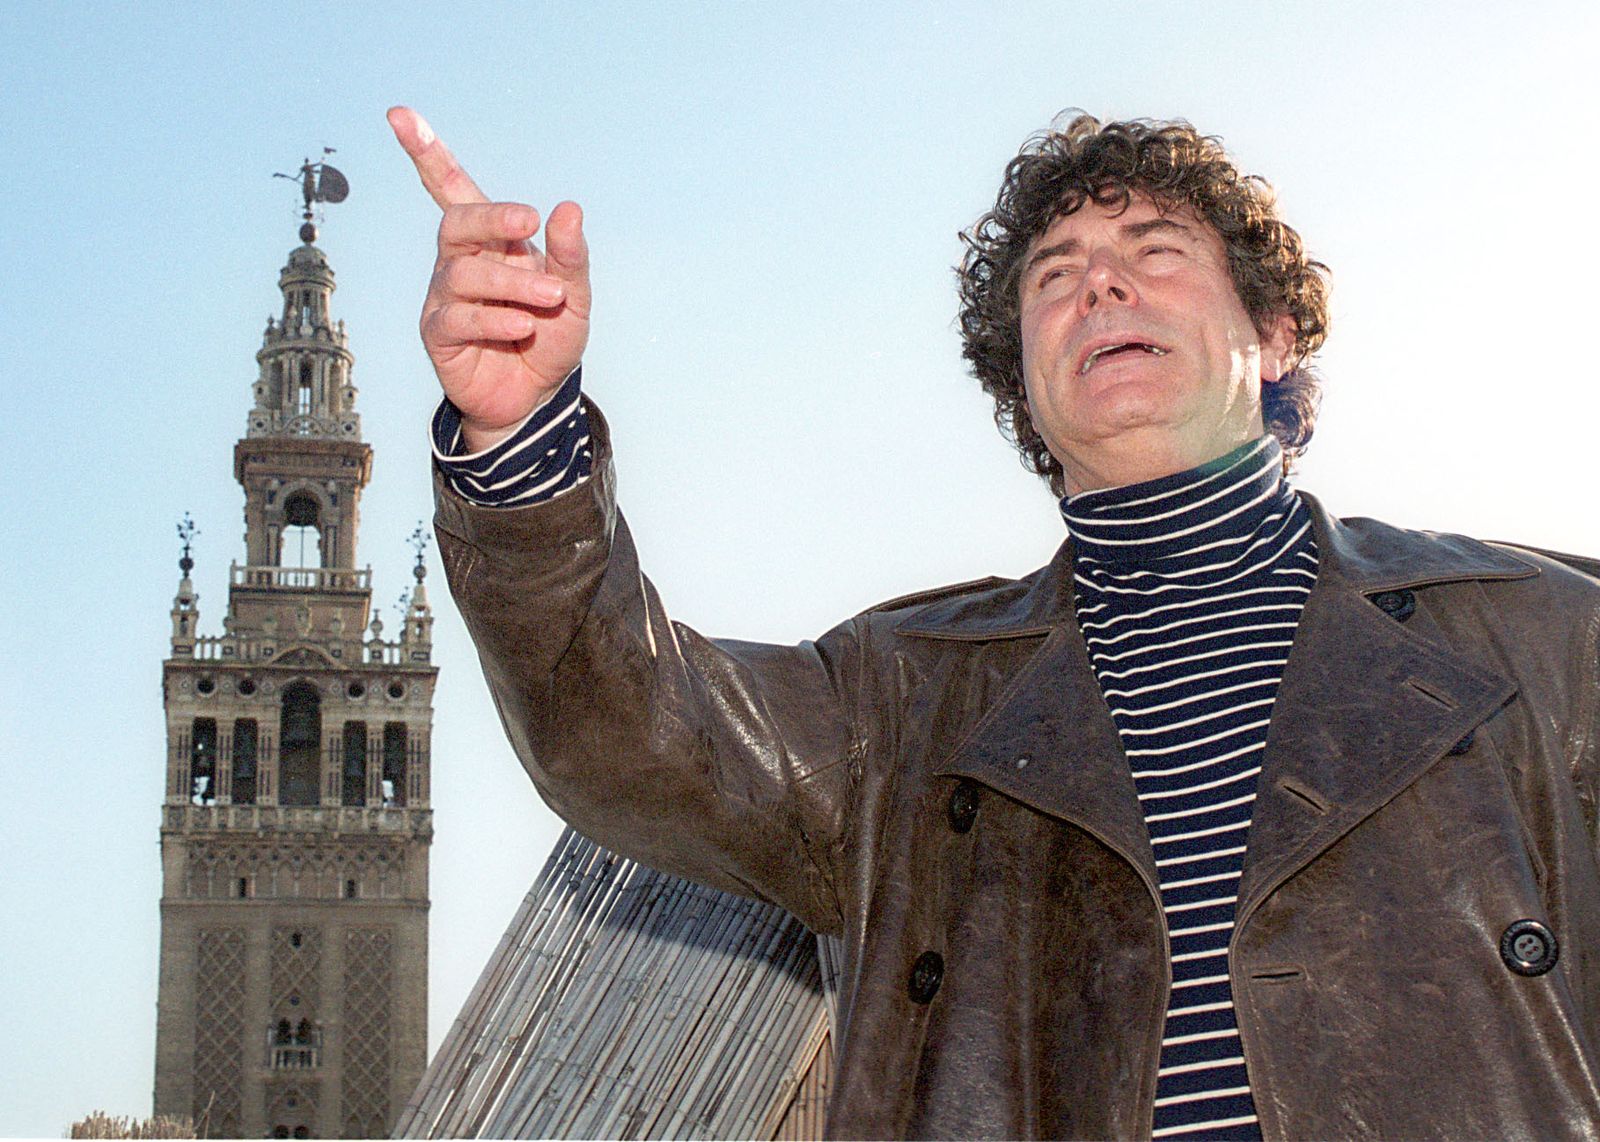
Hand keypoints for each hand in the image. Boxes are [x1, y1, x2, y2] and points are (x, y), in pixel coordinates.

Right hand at [388, 106, 590, 450]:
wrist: (537, 397)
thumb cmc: (549, 338)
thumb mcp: (574, 298)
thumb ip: (571, 258)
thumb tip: (568, 209)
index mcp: (490, 241)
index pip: (451, 187)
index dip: (426, 153)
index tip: (399, 115)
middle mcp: (460, 261)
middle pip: (456, 221)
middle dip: (492, 217)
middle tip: (530, 222)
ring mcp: (444, 297)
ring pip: (463, 272)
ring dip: (512, 283)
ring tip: (551, 301)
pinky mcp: (438, 334)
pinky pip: (458, 317)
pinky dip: (496, 318)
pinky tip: (523, 326)